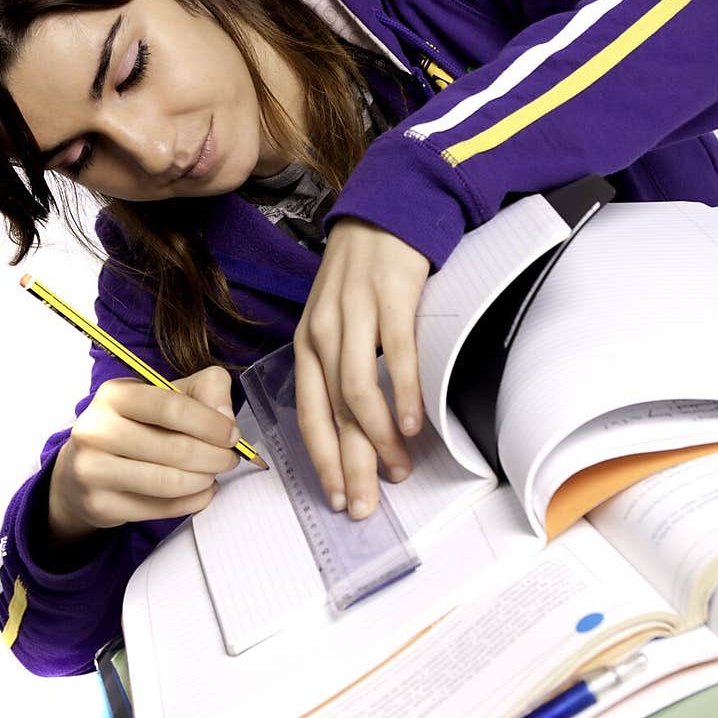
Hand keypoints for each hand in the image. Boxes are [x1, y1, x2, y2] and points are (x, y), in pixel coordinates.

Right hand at [47, 365, 240, 544]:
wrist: (84, 468)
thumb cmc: (135, 426)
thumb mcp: (166, 395)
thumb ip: (206, 390)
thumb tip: (227, 421)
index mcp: (114, 394)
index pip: (172, 407)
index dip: (211, 423)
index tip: (232, 435)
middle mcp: (97, 430)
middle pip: (176, 449)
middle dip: (215, 457)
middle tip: (229, 459)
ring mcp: (94, 471)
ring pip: (170, 483)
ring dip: (205, 480)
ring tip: (212, 474)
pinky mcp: (101, 505)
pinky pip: (162, 508)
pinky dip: (192, 502)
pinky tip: (200, 492)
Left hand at [294, 218, 429, 518]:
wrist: (386, 212)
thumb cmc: (362, 276)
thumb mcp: (336, 321)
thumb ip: (339, 366)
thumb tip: (355, 426)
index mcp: (306, 344)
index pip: (308, 415)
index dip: (323, 460)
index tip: (339, 497)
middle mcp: (322, 333)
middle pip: (334, 414)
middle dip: (350, 465)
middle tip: (366, 505)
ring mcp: (354, 315)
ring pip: (359, 391)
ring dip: (378, 439)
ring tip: (399, 469)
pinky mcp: (390, 297)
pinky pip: (395, 354)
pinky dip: (403, 393)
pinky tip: (411, 424)